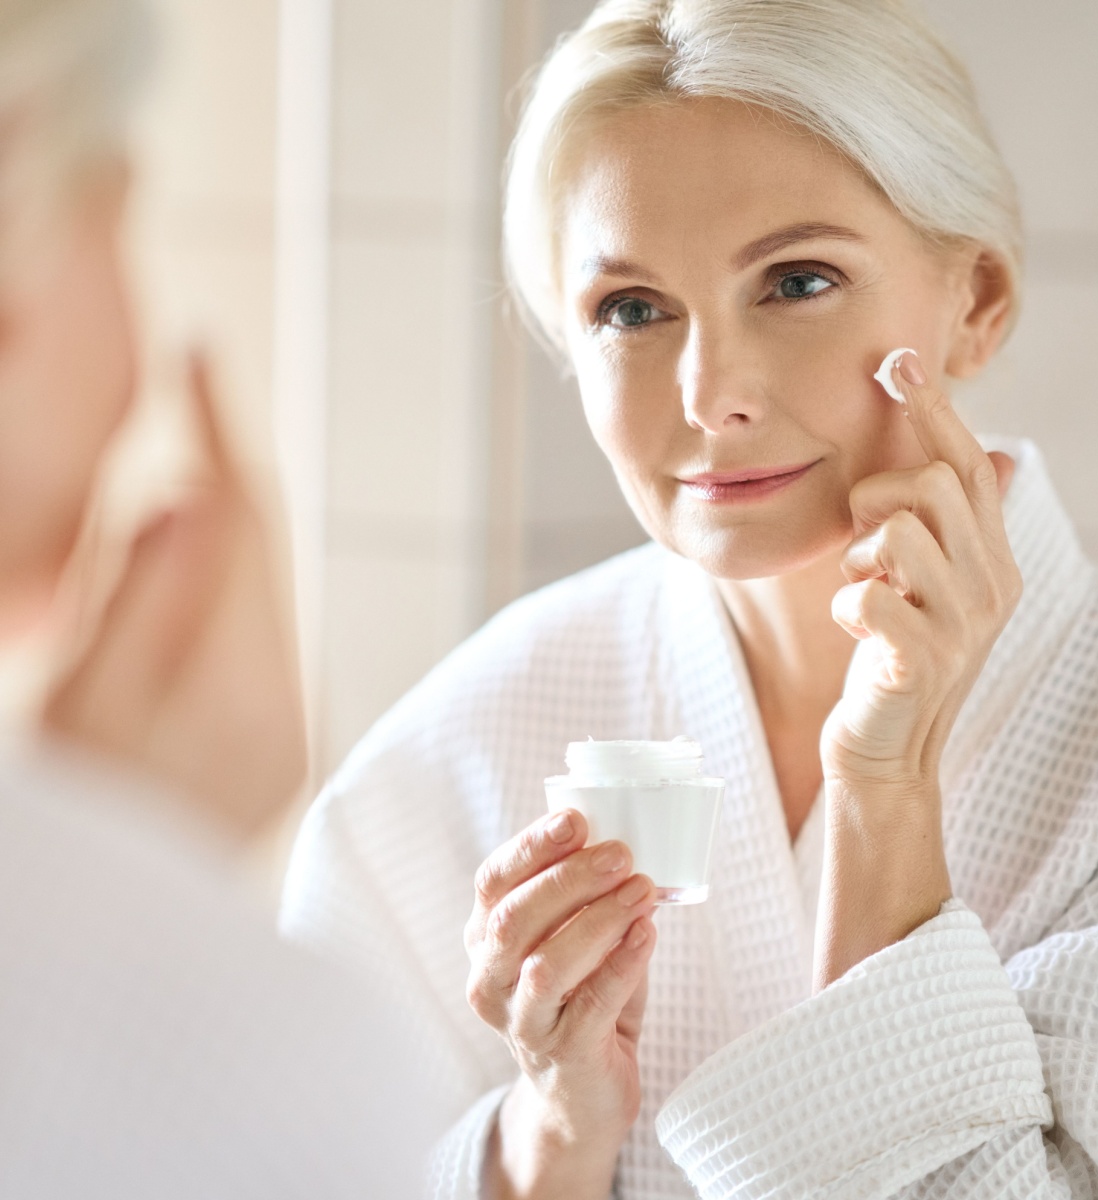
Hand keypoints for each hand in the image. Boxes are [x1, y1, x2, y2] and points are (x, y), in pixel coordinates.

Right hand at [41, 354, 306, 841]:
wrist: (113, 948)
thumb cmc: (81, 827)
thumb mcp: (84, 708)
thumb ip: (144, 601)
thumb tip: (192, 495)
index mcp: (243, 697)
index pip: (243, 529)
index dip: (218, 432)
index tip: (197, 351)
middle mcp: (284, 711)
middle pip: (263, 554)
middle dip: (224, 470)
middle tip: (191, 387)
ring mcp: (281, 731)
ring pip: (258, 591)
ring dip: (222, 523)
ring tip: (185, 450)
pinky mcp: (269, 747)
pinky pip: (250, 636)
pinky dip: (218, 584)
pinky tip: (182, 554)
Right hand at [464, 809, 657, 1199]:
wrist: (582, 1096)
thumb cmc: (581, 996)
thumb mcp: (573, 938)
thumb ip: (586, 897)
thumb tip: (624, 842)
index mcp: (485, 939)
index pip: (492, 882)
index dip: (531, 847)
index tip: (575, 820)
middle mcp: (490, 980)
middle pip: (514, 919)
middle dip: (569, 879)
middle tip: (621, 854)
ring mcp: (521, 1023)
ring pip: (547, 964)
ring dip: (599, 919)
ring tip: (643, 891)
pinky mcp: (563, 1055)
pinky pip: (591, 1004)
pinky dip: (623, 963)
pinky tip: (647, 934)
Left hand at [814, 351, 1020, 985]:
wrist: (885, 751)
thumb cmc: (891, 658)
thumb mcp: (922, 584)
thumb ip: (942, 523)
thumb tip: (998, 451)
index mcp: (991, 558)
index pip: (969, 463)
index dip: (933, 410)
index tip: (896, 360)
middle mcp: (991, 584)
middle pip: (932, 482)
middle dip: (877, 499)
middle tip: (865, 548)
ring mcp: (962, 625)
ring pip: (901, 529)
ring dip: (862, 555)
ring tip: (866, 592)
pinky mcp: (922, 661)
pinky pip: (870, 594)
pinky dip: (849, 602)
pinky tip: (856, 626)